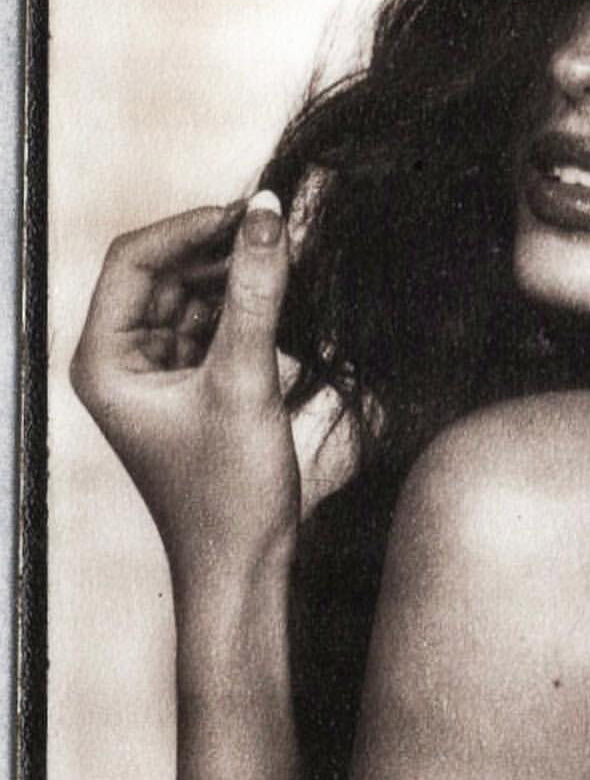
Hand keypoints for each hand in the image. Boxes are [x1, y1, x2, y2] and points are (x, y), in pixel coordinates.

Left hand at [72, 192, 303, 585]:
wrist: (243, 567)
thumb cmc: (228, 492)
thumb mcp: (245, 381)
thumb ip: (257, 293)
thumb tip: (266, 213)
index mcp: (102, 359)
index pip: (133, 260)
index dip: (190, 227)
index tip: (253, 211)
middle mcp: (119, 360)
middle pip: (165, 273)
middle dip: (220, 250)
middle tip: (284, 230)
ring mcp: (155, 373)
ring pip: (194, 297)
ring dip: (240, 277)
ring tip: (296, 262)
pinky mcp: (192, 387)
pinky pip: (217, 326)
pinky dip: (250, 310)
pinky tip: (292, 300)